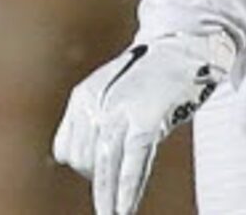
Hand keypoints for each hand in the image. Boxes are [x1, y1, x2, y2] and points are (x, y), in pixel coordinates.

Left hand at [51, 29, 236, 214]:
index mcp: (82, 98)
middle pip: (83, 161)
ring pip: (105, 167)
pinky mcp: (147, 121)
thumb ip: (94, 120)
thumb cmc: (148, 75)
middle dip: (98, 181)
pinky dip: (127, 191)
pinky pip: (133, 164)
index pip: (65, 149)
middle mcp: (95, 105)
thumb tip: (80, 157)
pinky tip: (123, 210)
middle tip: (115, 191)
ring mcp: (121, 113)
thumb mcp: (109, 93)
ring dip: (109, 198)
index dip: (80, 166)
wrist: (180, 47)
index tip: (96, 174)